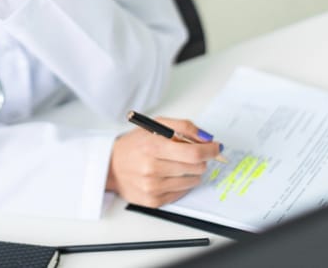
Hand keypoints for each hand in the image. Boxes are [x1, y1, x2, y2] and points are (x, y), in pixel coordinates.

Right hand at [105, 117, 220, 207]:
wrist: (111, 166)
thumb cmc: (134, 145)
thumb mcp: (156, 125)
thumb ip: (183, 127)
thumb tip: (207, 137)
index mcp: (153, 147)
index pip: (194, 153)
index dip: (211, 150)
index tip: (216, 147)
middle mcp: (152, 169)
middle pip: (196, 167)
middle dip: (199, 159)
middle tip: (190, 154)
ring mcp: (152, 187)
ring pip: (192, 181)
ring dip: (190, 172)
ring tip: (176, 165)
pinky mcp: (153, 201)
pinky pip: (181, 194)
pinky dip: (180, 184)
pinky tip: (168, 176)